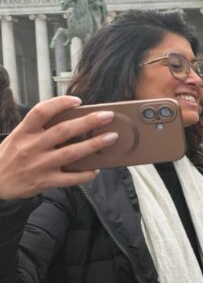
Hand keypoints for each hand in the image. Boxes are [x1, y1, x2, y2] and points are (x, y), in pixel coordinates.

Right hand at [0, 96, 117, 199]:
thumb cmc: (10, 156)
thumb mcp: (18, 137)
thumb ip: (39, 128)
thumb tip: (71, 119)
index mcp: (24, 132)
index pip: (41, 112)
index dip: (60, 103)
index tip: (78, 100)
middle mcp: (31, 147)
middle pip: (63, 130)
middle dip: (88, 122)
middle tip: (108, 116)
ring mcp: (38, 165)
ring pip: (71, 153)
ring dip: (94, 144)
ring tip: (111, 137)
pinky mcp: (44, 182)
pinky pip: (70, 178)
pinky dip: (85, 174)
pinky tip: (95, 169)